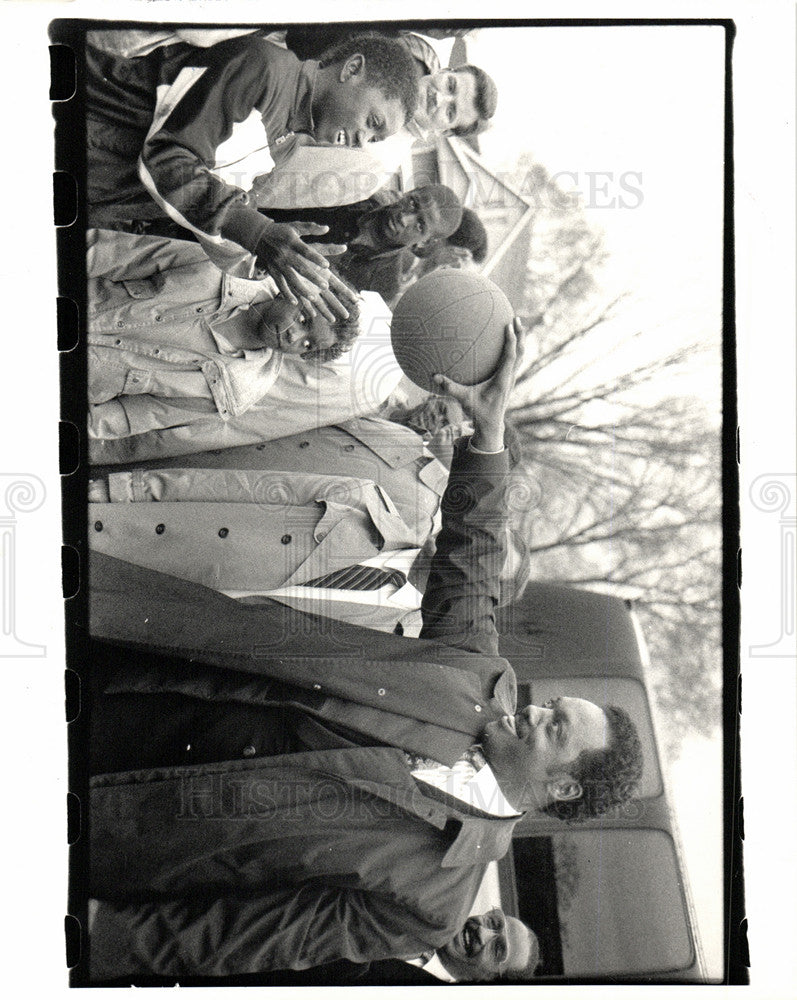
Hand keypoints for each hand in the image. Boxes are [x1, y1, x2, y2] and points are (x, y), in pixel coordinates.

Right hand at [254, 222, 345, 303]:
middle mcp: (285, 254)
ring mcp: (278, 264)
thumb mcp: (295, 226)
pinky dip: (287, 294)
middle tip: (326, 286)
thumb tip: (327, 228)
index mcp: (292, 242)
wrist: (257, 235)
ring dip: (302, 290)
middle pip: (301, 268)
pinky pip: (280, 284)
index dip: (316, 259)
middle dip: (313, 278)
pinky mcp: (272, 271)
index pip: (306, 251)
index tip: (327, 265)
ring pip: (291, 279)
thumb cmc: (281, 231)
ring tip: (314, 298)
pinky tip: (295, 302)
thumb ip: (311, 228)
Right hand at [433, 317, 524, 452]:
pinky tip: (505, 340)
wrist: (492, 424)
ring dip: (519, 340)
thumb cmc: (478, 412)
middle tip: (516, 318)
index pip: (510, 357)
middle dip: (520, 335)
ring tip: (516, 324)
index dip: (511, 341)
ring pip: (520, 355)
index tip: (509, 326)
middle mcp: (509, 377)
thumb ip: (450, 388)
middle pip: (520, 351)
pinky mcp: (508, 379)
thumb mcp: (463, 400)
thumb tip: (434, 377)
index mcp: (502, 380)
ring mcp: (511, 378)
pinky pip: (514, 360)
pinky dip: (513, 348)